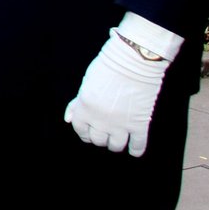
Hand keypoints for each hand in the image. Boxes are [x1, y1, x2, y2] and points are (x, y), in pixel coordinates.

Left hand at [64, 29, 169, 156]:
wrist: (133, 59)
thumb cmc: (108, 66)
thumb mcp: (86, 83)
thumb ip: (77, 103)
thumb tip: (68, 119)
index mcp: (84, 109)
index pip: (81, 130)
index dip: (85, 133)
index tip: (90, 133)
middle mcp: (100, 120)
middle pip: (98, 140)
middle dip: (101, 138)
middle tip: (107, 132)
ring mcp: (120, 124)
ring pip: (115, 146)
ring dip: (116, 144)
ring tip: (119, 138)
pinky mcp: (139, 123)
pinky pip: (138, 144)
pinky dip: (136, 149)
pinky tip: (135, 150)